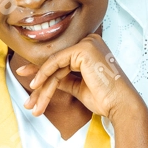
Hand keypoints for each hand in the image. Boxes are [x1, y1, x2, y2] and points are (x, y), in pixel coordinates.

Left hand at [15, 34, 143, 120]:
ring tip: (32, 104)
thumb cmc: (105, 98)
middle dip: (39, 82)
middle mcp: (90, 41)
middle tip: (27, 100)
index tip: (30, 84)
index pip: (62, 60)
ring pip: (55, 65)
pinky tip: (36, 86)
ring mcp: (88, 43)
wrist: (120, 106)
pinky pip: (57, 62)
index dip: (43, 72)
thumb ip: (63, 79)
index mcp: (91, 48)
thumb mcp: (78, 87)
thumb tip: (43, 79)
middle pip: (57, 63)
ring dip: (42, 87)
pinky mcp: (83, 49)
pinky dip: (44, 74)